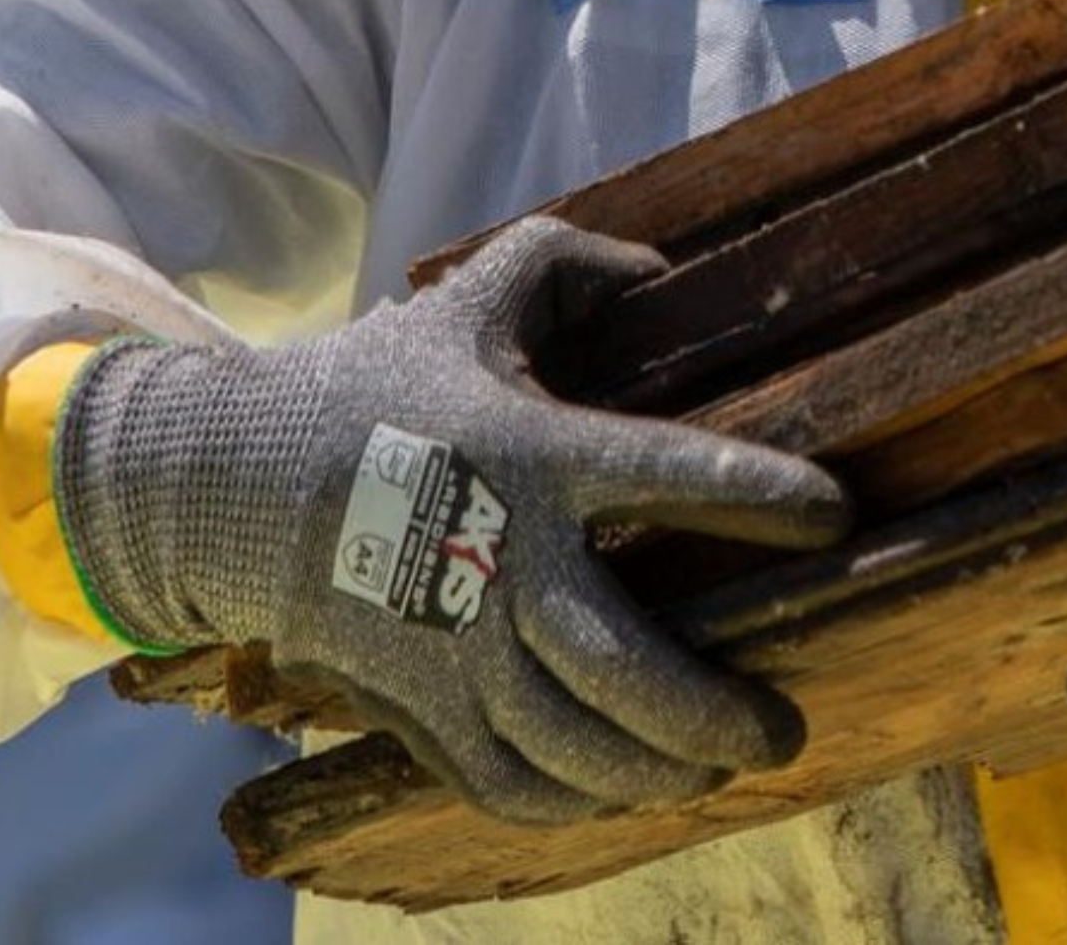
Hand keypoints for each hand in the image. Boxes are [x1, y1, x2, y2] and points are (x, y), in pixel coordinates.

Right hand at [53, 216, 848, 822]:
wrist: (232, 483)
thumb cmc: (373, 386)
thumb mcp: (470, 298)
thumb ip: (570, 265)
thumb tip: (660, 268)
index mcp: (532, 454)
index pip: (670, 471)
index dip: (759, 492)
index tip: (834, 514)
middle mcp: (501, 562)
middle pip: (623, 668)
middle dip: (714, 712)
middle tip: (779, 727)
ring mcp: (453, 649)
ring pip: (573, 747)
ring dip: (657, 769)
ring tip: (715, 764)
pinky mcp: (415, 705)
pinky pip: (505, 782)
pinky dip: (571, 802)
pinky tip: (620, 792)